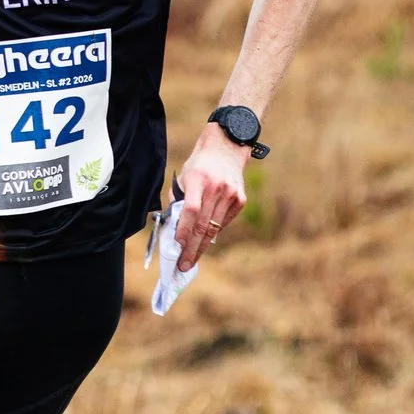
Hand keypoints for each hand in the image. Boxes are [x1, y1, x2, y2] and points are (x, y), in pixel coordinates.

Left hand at [172, 127, 249, 272]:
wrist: (226, 148)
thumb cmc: (199, 165)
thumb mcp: (184, 178)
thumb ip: (178, 201)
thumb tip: (173, 228)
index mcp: (199, 180)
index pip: (191, 211)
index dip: (184, 230)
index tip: (176, 247)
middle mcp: (217, 188)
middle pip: (203, 225)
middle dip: (192, 248)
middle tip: (183, 265)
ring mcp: (231, 195)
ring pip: (214, 228)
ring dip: (201, 246)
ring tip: (191, 260)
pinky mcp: (240, 200)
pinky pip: (224, 222)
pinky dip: (213, 232)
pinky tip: (204, 241)